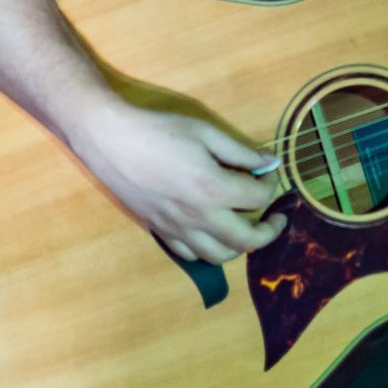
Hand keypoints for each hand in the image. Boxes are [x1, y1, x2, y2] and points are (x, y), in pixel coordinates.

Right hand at [67, 99, 285, 264]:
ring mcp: (178, 230)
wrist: (111, 141)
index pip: (257, 197)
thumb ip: (240, 151)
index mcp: (214, 189)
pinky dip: (208, 249)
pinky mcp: (160, 232)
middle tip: (276, 218)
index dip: (270, 184)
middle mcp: (199, 218)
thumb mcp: (205, 132)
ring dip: (240, 246)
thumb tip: (268, 162)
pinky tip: (212, 233)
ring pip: (219, 256)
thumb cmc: (160, 131)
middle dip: (269, 231)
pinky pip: (191, 255)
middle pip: (246, 240)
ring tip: (246, 229)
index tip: (268, 172)